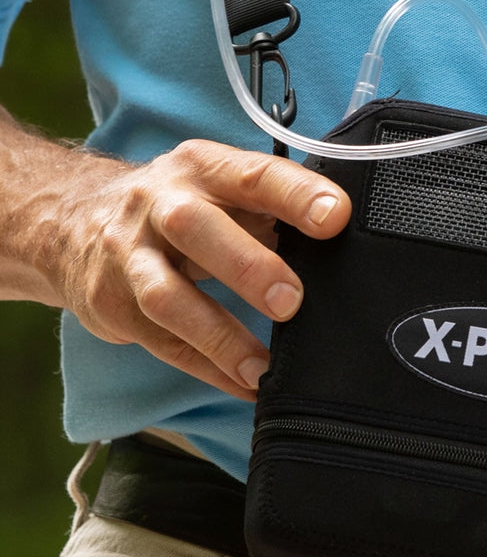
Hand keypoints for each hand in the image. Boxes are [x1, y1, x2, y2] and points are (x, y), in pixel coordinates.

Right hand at [27, 139, 349, 399]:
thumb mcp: (222, 191)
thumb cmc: (180, 209)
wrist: (73, 221)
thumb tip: (343, 241)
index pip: (252, 174)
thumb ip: (275, 210)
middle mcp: (159, 205)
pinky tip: (244, 387)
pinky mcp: (113, 304)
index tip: (336, 218)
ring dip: (219, 335)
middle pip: (195, 229)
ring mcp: (129, 256)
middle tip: (291, 301)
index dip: (295, 195)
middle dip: (246, 266)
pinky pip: (162, 342)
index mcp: (202, 170)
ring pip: (167, 296)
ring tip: (261, 369)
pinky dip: (207, 369)